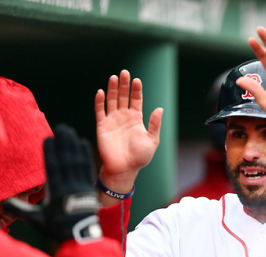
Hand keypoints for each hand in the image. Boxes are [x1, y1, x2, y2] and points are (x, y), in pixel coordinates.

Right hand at [2, 124, 100, 242]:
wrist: (80, 237)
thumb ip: (20, 209)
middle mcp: (69, 187)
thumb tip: (3, 201)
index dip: (50, 153)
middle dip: (64, 143)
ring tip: (70, 131)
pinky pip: (87, 168)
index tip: (48, 138)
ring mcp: (81, 186)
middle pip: (66, 161)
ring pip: (77, 162)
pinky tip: (83, 143)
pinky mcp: (89, 187)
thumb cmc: (56, 228)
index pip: (52, 168)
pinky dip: (85, 155)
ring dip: (73, 145)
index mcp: (56, 193)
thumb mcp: (36, 219)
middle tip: (61, 127)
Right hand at [95, 70, 162, 196]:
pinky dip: (99, 102)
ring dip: (112, 89)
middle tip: (124, 72)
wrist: (124, 169)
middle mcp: (124, 117)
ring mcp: (112, 121)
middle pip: (123, 97)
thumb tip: (160, 109)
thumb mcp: (152, 140)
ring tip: (114, 77)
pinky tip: (101, 92)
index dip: (136, 90)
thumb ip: (154, 124)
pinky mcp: (102, 126)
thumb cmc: (140, 157)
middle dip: (124, 85)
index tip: (137, 80)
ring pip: (112, 101)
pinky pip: (100, 111)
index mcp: (136, 119)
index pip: (136, 100)